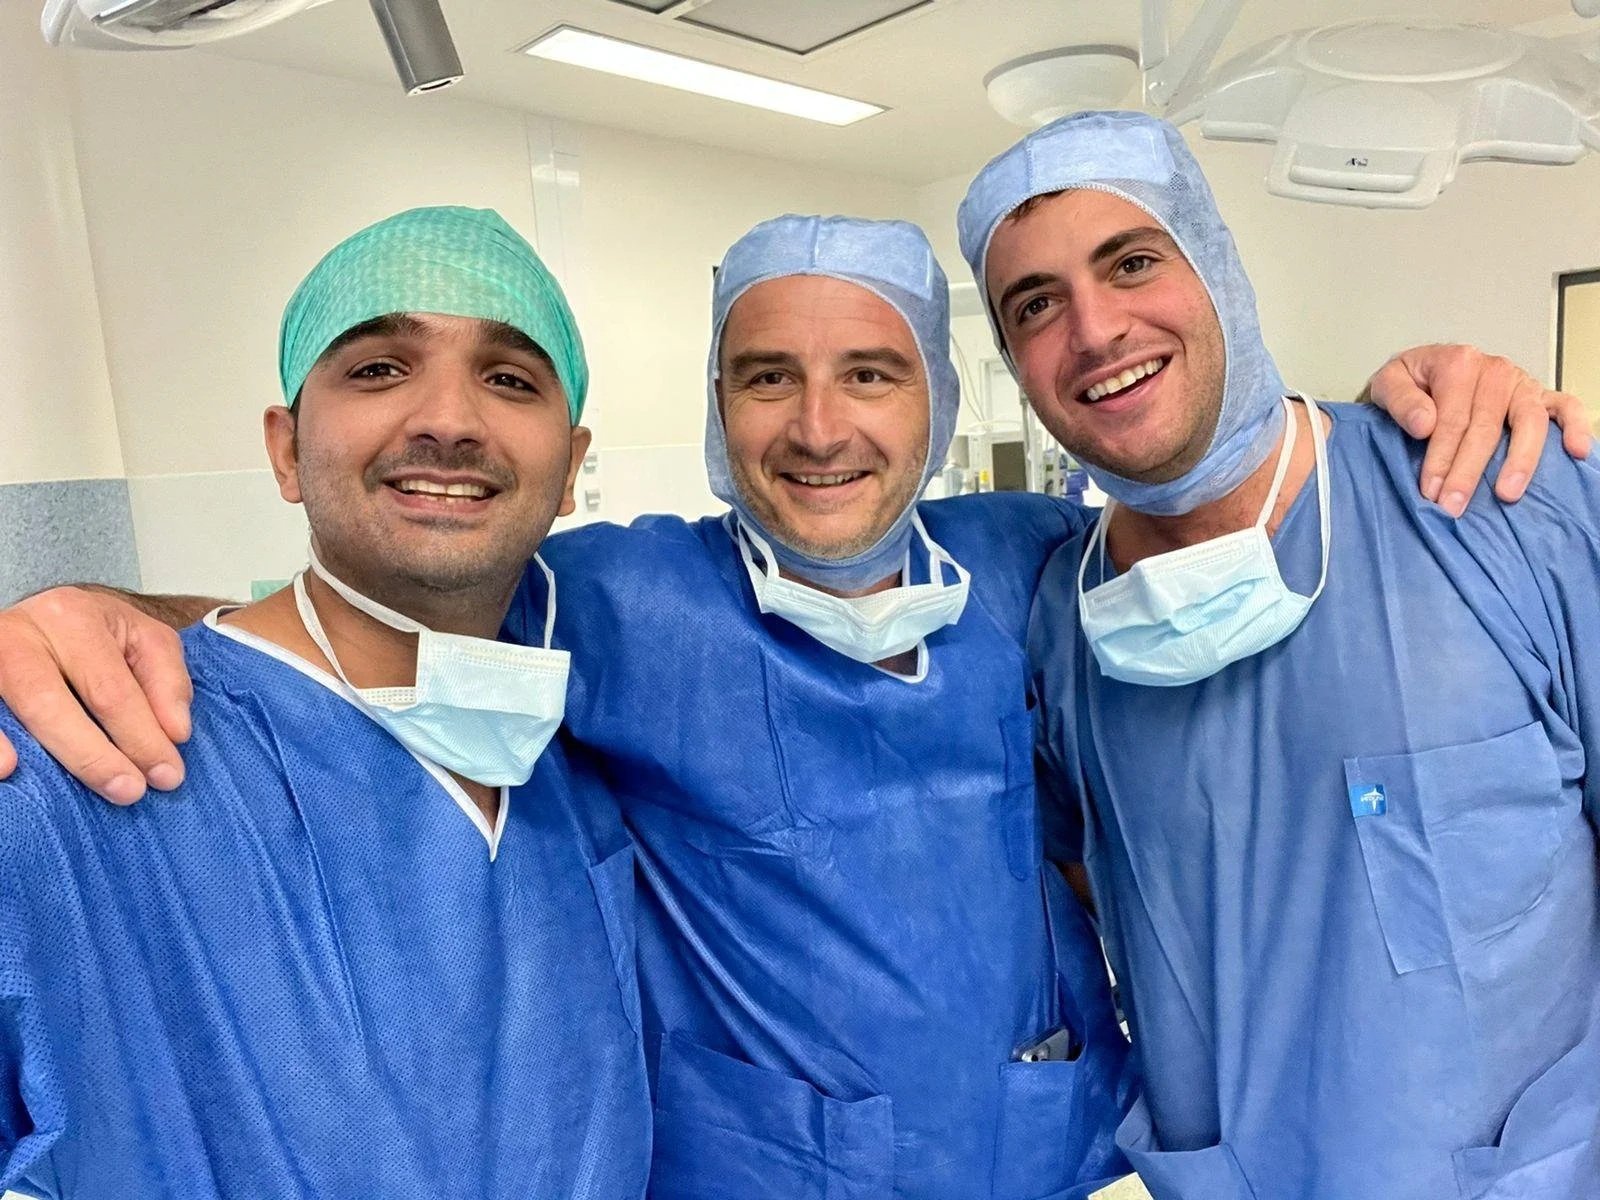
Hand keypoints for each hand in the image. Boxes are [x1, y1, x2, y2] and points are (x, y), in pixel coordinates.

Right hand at [0, 587, 192, 802]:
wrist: (44, 615)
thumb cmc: (99, 634)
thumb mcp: (145, 640)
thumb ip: (167, 682)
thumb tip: (175, 734)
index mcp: (72, 617)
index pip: (110, 689)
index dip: (141, 737)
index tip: (168, 775)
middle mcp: (20, 634)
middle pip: (51, 704)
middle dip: (95, 756)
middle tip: (130, 792)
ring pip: (9, 711)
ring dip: (42, 754)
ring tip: (66, 791)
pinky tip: (7, 771)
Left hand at [1366, 344, 1591, 517]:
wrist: (1423, 371)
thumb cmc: (1409, 383)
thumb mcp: (1388, 382)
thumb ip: (1400, 400)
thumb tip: (1424, 424)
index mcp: (1458, 363)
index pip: (1452, 419)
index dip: (1441, 457)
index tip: (1430, 491)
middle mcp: (1494, 370)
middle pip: (1486, 427)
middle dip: (1468, 471)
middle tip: (1454, 506)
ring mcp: (1521, 383)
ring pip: (1528, 422)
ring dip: (1520, 460)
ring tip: (1507, 494)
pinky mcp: (1540, 395)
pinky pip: (1565, 407)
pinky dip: (1575, 426)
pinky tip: (1577, 451)